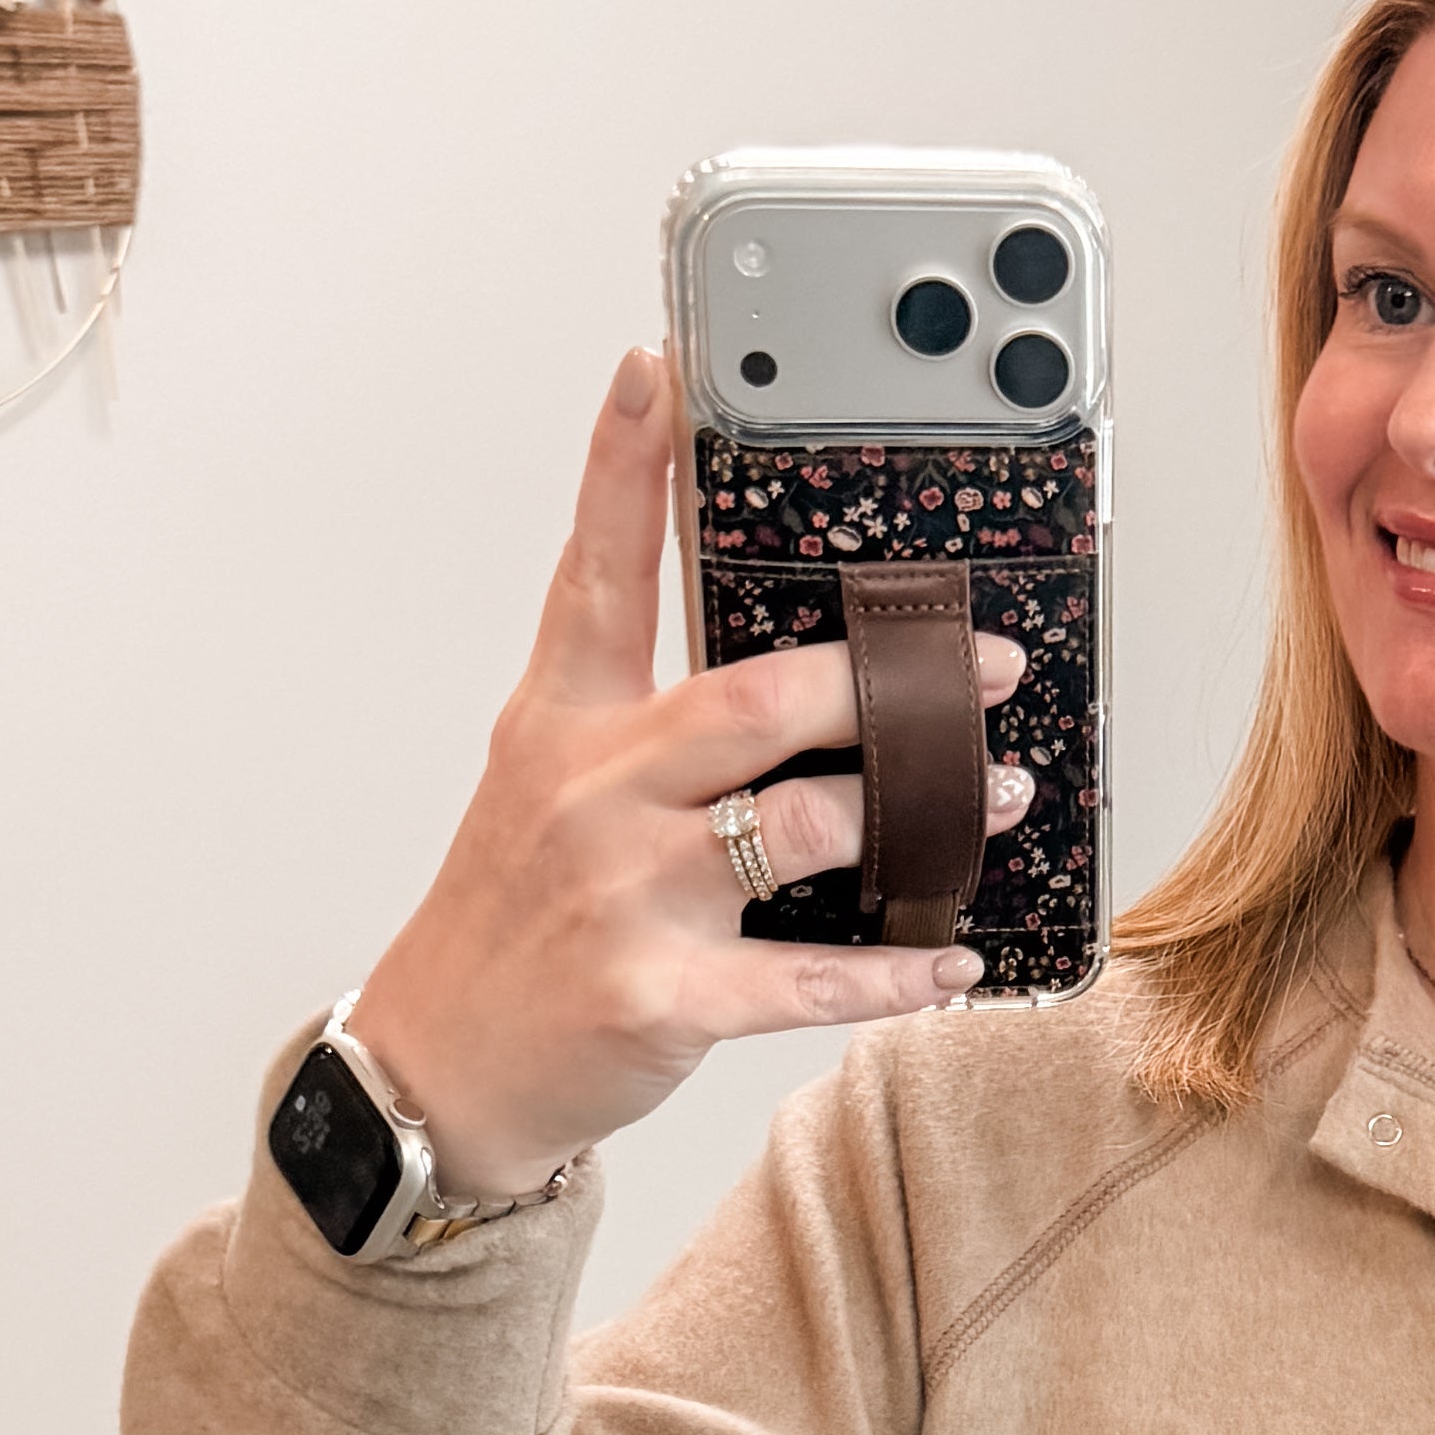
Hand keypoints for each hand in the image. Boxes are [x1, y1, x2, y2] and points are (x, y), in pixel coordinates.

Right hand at [346, 348, 1033, 1199]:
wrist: (443, 1065)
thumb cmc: (515, 916)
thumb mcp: (540, 784)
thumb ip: (635, 715)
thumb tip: (772, 663)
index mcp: (559, 724)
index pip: (594, 573)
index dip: (622, 466)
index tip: (658, 369)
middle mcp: (589, 793)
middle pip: (750, 699)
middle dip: (877, 680)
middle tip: (980, 663)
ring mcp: (626, 895)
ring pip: (800, 825)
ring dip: (918, 813)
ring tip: (991, 798)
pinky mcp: (660, 995)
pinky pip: (808, 977)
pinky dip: (896, 972)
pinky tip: (952, 959)